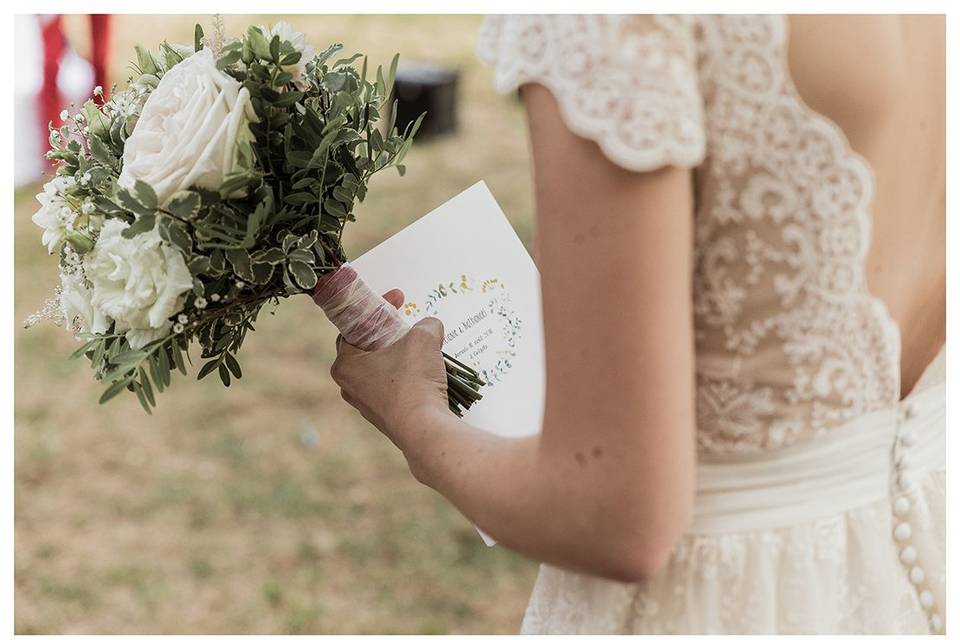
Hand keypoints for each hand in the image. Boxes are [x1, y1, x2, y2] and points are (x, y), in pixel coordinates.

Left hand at [330, 289, 448, 451]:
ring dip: (401, 356)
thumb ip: (426, 325)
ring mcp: (368, 405)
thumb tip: (431, 327)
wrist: (425, 430)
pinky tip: (427, 372)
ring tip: (422, 348)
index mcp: (345, 364)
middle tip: (408, 325)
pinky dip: (408, 377)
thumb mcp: (422, 340)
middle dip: (389, 333)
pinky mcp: (387, 418)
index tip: (399, 299)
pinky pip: (395, 389)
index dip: (378, 309)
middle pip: (367, 348)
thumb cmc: (414, 381)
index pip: (355, 326)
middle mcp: (350, 386)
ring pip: (383, 370)